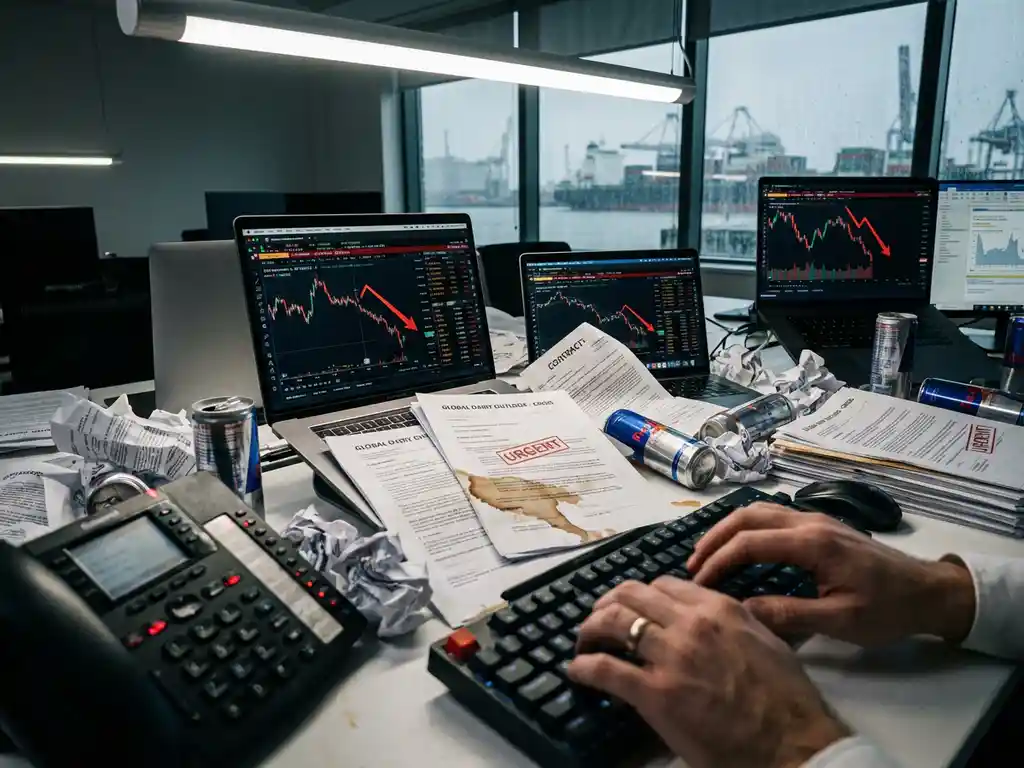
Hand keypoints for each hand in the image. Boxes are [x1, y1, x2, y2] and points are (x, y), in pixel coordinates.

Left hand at [568, 578, 849, 767]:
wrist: (793, 743)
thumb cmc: (787, 700)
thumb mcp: (766, 640)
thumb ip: (734, 621)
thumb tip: (713, 619)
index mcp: (718, 608)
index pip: (663, 584)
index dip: (641, 595)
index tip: (633, 607)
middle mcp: (690, 623)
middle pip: (631, 594)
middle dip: (607, 603)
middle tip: (598, 618)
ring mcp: (671, 656)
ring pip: (612, 622)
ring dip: (589, 629)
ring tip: (583, 640)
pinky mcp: (655, 693)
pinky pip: (605, 669)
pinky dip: (583, 667)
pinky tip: (575, 670)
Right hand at [687, 502, 975, 645]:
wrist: (929, 592)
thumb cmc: (888, 609)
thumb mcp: (840, 621)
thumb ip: (788, 614)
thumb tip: (741, 610)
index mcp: (812, 544)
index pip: (749, 543)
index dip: (718, 562)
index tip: (698, 584)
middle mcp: (809, 522)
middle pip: (747, 516)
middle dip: (714, 538)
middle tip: (692, 565)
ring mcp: (815, 519)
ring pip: (758, 511)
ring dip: (728, 530)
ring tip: (708, 555)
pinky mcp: (820, 526)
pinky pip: (772, 517)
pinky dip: (746, 529)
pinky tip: (740, 548)